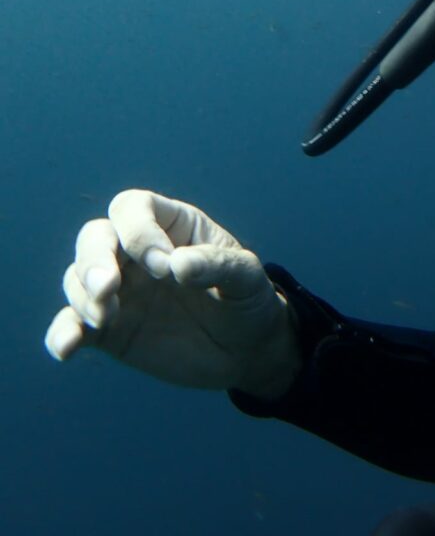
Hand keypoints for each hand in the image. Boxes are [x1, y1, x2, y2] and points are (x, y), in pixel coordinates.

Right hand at [45, 189, 302, 398]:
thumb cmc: (247, 299)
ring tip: (106, 319)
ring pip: (78, 277)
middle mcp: (137, 253)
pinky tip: (66, 348)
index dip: (139, 231)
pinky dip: (62, 334)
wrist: (247, 351)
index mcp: (171, 226)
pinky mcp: (109, 330)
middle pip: (95, 237)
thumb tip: (177, 265)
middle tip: (109, 288)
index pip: (134, 208)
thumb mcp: (247, 278)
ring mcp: (120, 291)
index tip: (164, 267)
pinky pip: (72, 325)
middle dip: (94, 259)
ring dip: (82, 295)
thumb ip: (217, 266)